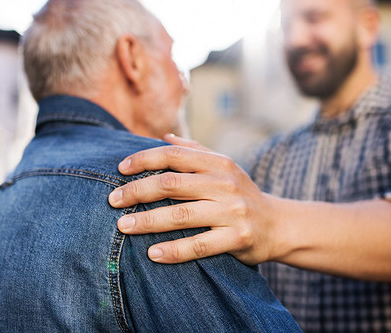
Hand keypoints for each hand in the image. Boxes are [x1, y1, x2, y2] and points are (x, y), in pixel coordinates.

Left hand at [108, 134, 277, 264]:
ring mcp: (232, 211)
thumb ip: (194, 151)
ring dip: (148, 221)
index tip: (120, 169)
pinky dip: (174, 251)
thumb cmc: (241, 193)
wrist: (278, 224)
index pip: (173, 155)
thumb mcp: (224, 167)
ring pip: (181, 215)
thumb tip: (164, 137)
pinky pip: (199, 245)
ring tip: (123, 226)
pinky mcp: (237, 238)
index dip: (144, 159)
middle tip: (112, 201)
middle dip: (137, 191)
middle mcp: (224, 184)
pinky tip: (152, 254)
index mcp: (218, 163)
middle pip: (171, 184)